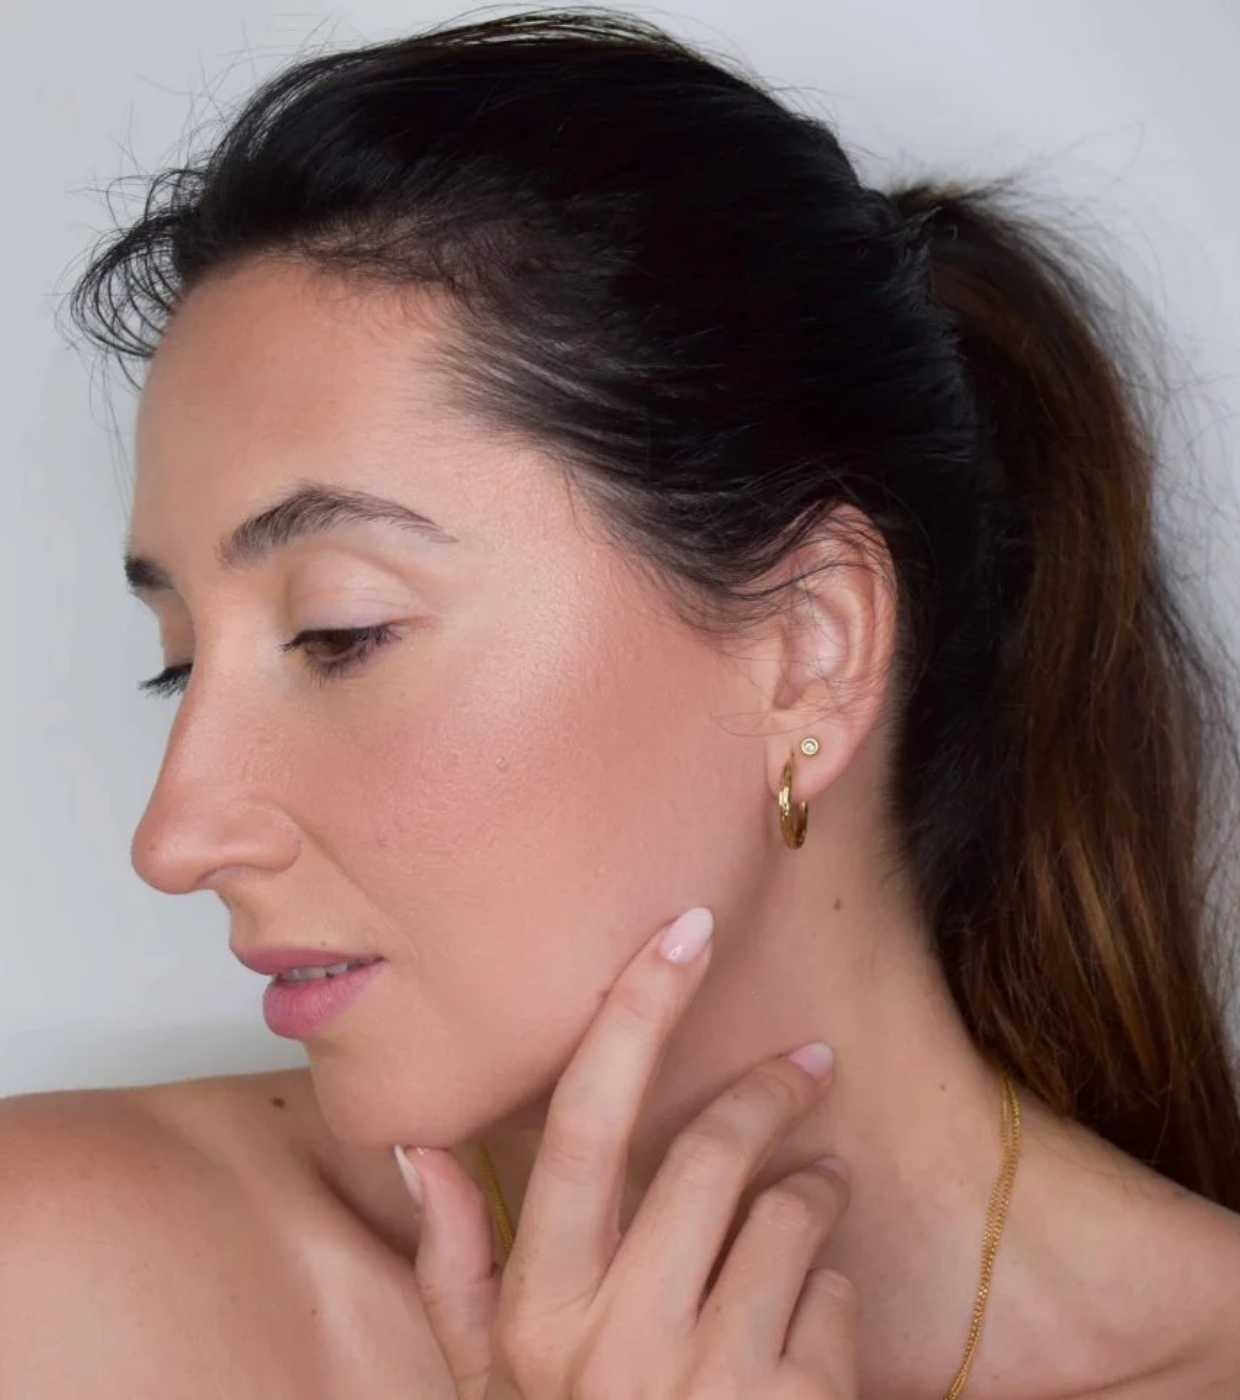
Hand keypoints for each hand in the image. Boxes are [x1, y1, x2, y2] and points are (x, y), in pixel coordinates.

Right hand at [395, 906, 855, 1398]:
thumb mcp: (488, 1387)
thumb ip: (450, 1268)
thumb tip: (414, 1146)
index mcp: (541, 1315)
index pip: (586, 1124)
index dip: (635, 1014)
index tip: (685, 932)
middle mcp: (622, 1342)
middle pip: (711, 1153)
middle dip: (768, 1092)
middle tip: (803, 1066)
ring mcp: (716, 1383)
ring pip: (792, 1216)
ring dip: (812, 1195)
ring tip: (816, 1192)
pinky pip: (837, 1300)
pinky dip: (832, 1293)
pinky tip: (811, 1319)